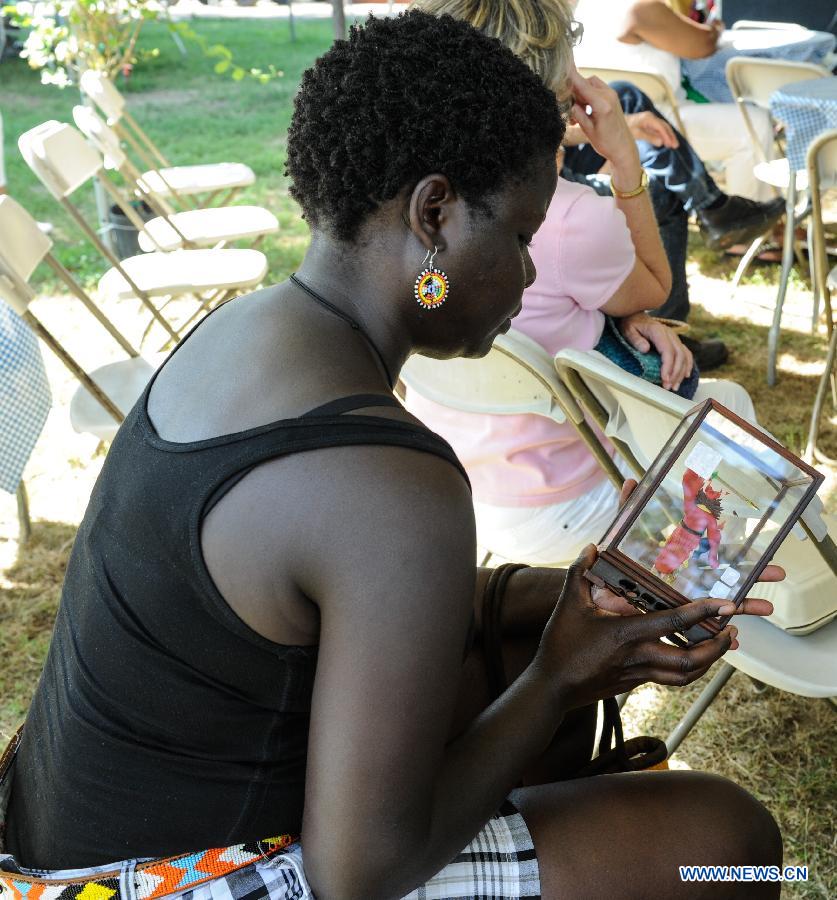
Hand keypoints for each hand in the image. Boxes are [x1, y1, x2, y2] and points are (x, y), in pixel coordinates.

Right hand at [535, 544, 741, 709]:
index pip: (673, 622)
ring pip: (686, 675)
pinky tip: (693, 657)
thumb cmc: (560, 644)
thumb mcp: (568, 604)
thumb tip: (591, 546)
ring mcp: (639, 673)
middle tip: (733, 630)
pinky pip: (672, 679)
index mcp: (626, 634)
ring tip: (723, 645)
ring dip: (709, 661)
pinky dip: (690, 669)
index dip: (703, 612)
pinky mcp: (636, 683)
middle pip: (691, 660)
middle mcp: (638, 656)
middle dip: (717, 647)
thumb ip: (580, 572)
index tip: (727, 605)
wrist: (552, 687)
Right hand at [568, 69, 640, 174]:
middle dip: (575, 92)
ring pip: (590, 85)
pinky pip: (596, 90)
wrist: (624, 148)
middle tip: (569, 110)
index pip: (582, 85)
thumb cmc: (606, 143)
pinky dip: (588, 97)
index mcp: (602, 104)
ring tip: (577, 115)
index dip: (571, 75)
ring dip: (581, 95)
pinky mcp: (612, 97)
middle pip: (585, 82)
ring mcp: (612, 95)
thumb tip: (569, 102)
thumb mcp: (588, 130)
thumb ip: (578, 113)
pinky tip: (584, 112)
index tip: (563, 63)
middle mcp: (608, 95)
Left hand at [596, 480, 783, 649]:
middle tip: (777, 573)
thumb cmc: (606, 568)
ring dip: (742, 607)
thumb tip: (631, 481)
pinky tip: (732, 641)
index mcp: (676, 558)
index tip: (762, 551)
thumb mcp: (617, 538)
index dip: (736, 554)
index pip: (712, 553)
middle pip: (722, 577)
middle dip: (751, 576)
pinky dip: (715, 636)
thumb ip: (625, 512)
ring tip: (766, 608)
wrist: (590, 600)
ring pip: (717, 607)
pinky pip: (697, 632)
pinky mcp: (670, 624)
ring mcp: (679, 604)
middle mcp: (682, 581)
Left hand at [616, 312, 692, 391]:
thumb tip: (645, 349)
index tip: (664, 379)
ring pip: (684, 355)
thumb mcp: (628, 330)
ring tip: (674, 386)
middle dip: (675, 373)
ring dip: (681, 372)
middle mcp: (669, 334)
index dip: (668, 366)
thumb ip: (636, 340)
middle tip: (668, 387)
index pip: (668, 350)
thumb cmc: (630, 324)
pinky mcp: (674, 342)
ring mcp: (674, 337)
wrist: (635, 316)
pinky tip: (685, 376)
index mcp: (658, 331)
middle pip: (679, 355)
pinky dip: (687, 365)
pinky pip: (685, 353)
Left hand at [625, 111, 678, 148]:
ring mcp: (650, 119)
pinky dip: (663, 135)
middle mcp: (651, 117)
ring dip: (668, 136)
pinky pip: (658, 129)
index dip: (668, 136)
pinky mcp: (648, 123)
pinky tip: (665, 141)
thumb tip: (661, 142)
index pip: (661, 128)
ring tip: (673, 145)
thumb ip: (649, 137)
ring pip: (662, 127)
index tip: (672, 145)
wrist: (617, 122)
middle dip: (671, 136)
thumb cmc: (626, 128)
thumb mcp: (636, 134)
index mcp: (649, 118)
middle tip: (676, 146)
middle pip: (664, 126)